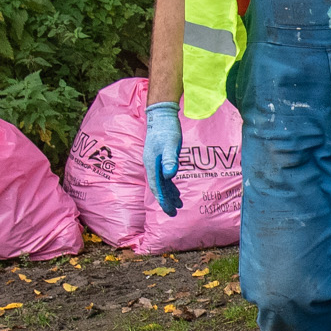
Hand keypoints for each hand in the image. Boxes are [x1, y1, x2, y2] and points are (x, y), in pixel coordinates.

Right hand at [143, 101, 183, 215]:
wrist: (161, 116)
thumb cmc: (167, 130)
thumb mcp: (170, 144)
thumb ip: (170, 159)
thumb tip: (169, 175)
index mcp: (152, 164)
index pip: (156, 186)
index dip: (162, 200)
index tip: (169, 210)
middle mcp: (152, 165)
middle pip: (158, 187)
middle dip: (165, 201)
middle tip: (174, 213)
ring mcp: (155, 163)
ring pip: (162, 183)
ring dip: (169, 194)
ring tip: (178, 205)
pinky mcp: (161, 159)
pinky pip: (164, 177)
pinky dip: (170, 185)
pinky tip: (176, 192)